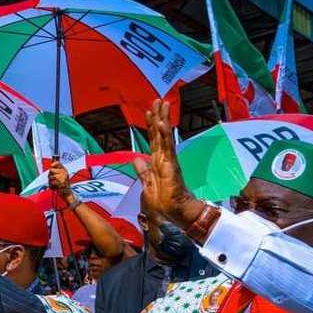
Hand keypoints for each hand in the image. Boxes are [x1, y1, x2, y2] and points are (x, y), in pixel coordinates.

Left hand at [46, 159, 77, 206]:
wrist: (68, 194)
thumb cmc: (63, 186)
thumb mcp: (61, 177)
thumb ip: (56, 171)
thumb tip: (51, 165)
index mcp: (64, 170)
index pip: (57, 163)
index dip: (53, 164)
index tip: (51, 166)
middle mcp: (64, 172)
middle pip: (51, 170)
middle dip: (50, 176)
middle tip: (54, 180)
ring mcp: (63, 177)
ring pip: (50, 176)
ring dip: (50, 181)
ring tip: (55, 184)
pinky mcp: (60, 182)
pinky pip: (51, 182)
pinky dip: (51, 186)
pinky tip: (55, 187)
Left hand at [131, 100, 202, 228]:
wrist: (175, 213)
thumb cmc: (163, 203)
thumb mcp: (146, 186)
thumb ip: (142, 172)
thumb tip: (136, 159)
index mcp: (157, 163)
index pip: (154, 140)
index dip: (151, 126)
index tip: (149, 111)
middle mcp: (163, 159)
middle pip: (160, 133)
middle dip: (159, 116)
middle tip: (159, 100)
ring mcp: (168, 161)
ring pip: (164, 136)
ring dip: (163, 119)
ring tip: (163, 104)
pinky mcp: (172, 165)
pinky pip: (167, 148)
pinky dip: (165, 135)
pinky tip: (163, 123)